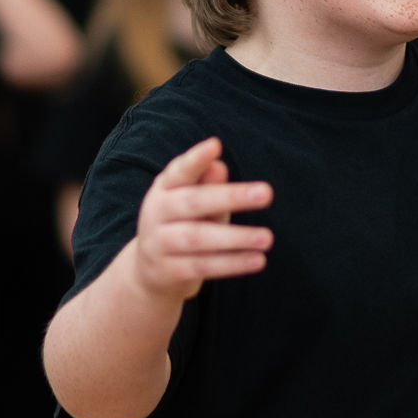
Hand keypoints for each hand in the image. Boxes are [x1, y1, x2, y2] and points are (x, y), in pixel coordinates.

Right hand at [131, 137, 273, 300]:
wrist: (149, 273)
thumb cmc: (182, 225)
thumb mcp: (194, 202)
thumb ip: (208, 186)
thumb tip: (219, 165)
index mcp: (164, 189)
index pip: (180, 171)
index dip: (196, 159)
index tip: (215, 145)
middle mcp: (156, 212)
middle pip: (193, 202)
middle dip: (231, 196)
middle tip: (267, 192)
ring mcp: (158, 243)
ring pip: (198, 238)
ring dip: (236, 237)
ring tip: (267, 237)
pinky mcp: (167, 271)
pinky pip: (202, 266)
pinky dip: (231, 263)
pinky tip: (258, 260)